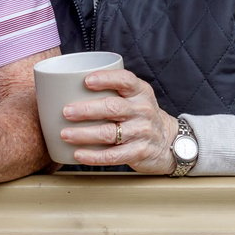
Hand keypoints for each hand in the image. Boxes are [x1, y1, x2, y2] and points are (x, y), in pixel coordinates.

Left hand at [60, 69, 179, 173]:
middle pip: (113, 108)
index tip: (86, 81)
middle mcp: (142, 110)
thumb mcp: (135, 97)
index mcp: (140, 91)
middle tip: (66, 112)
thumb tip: (68, 87)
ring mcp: (142, 132)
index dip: (106, 79)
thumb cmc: (140, 115)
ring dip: (84, 134)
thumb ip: (112, 90)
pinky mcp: (138, 152)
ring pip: (109, 133)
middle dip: (87, 110)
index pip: (125, 80)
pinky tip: (78, 154)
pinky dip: (94, 156)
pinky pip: (113, 155)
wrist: (169, 141)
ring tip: (65, 134)